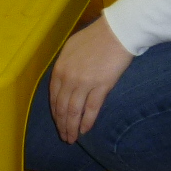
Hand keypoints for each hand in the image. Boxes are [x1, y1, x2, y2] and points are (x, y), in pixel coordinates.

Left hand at [48, 17, 134, 142]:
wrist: (116, 32)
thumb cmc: (95, 37)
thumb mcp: (71, 48)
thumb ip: (64, 65)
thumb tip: (63, 80)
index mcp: (60, 68)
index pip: (53, 97)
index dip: (55, 114)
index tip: (58, 123)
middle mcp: (68, 78)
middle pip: (61, 108)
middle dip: (62, 125)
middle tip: (65, 137)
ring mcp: (84, 83)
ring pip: (74, 112)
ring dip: (72, 128)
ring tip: (73, 138)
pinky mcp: (101, 86)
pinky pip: (91, 109)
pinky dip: (87, 122)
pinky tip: (85, 130)